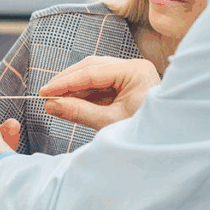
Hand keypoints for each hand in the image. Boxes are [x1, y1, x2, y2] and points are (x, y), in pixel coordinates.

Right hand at [39, 57, 159, 129]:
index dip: (65, 82)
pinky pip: (101, 85)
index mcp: (135, 71)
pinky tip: (68, 101)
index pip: (92, 71)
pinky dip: (84, 93)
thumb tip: (50, 105)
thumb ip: (79, 112)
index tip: (44, 92)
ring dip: (74, 87)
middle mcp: (134, 67)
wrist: (165, 142)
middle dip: (68, 81)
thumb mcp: (109, 122)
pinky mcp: (127, 86)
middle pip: (92, 67)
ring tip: (54, 99)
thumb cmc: (143, 133)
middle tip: (46, 94)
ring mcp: (131, 75)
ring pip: (95, 74)